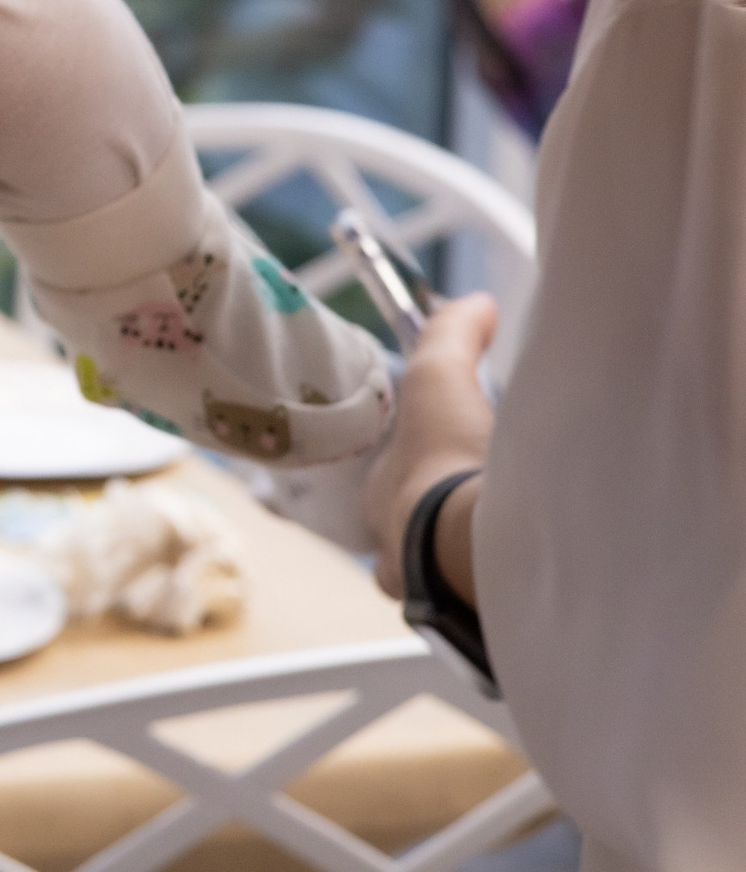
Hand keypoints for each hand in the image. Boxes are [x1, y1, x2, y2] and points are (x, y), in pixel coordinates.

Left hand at [362, 293, 499, 599]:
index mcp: (382, 499)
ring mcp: (432, 591)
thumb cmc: (445, 466)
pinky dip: (510, 587)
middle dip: (454, 511)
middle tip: (500, 498)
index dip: (426, 459)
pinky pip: (489, 603)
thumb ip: (451, 337)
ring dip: (481, 556)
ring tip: (526, 540)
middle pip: (424, 528)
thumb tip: (474, 304)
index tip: (458, 451)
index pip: (399, 477)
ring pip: (453, 571)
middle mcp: (397, 550)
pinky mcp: (474, 620)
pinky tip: (541, 577)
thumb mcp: (440, 381)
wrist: (472, 550)